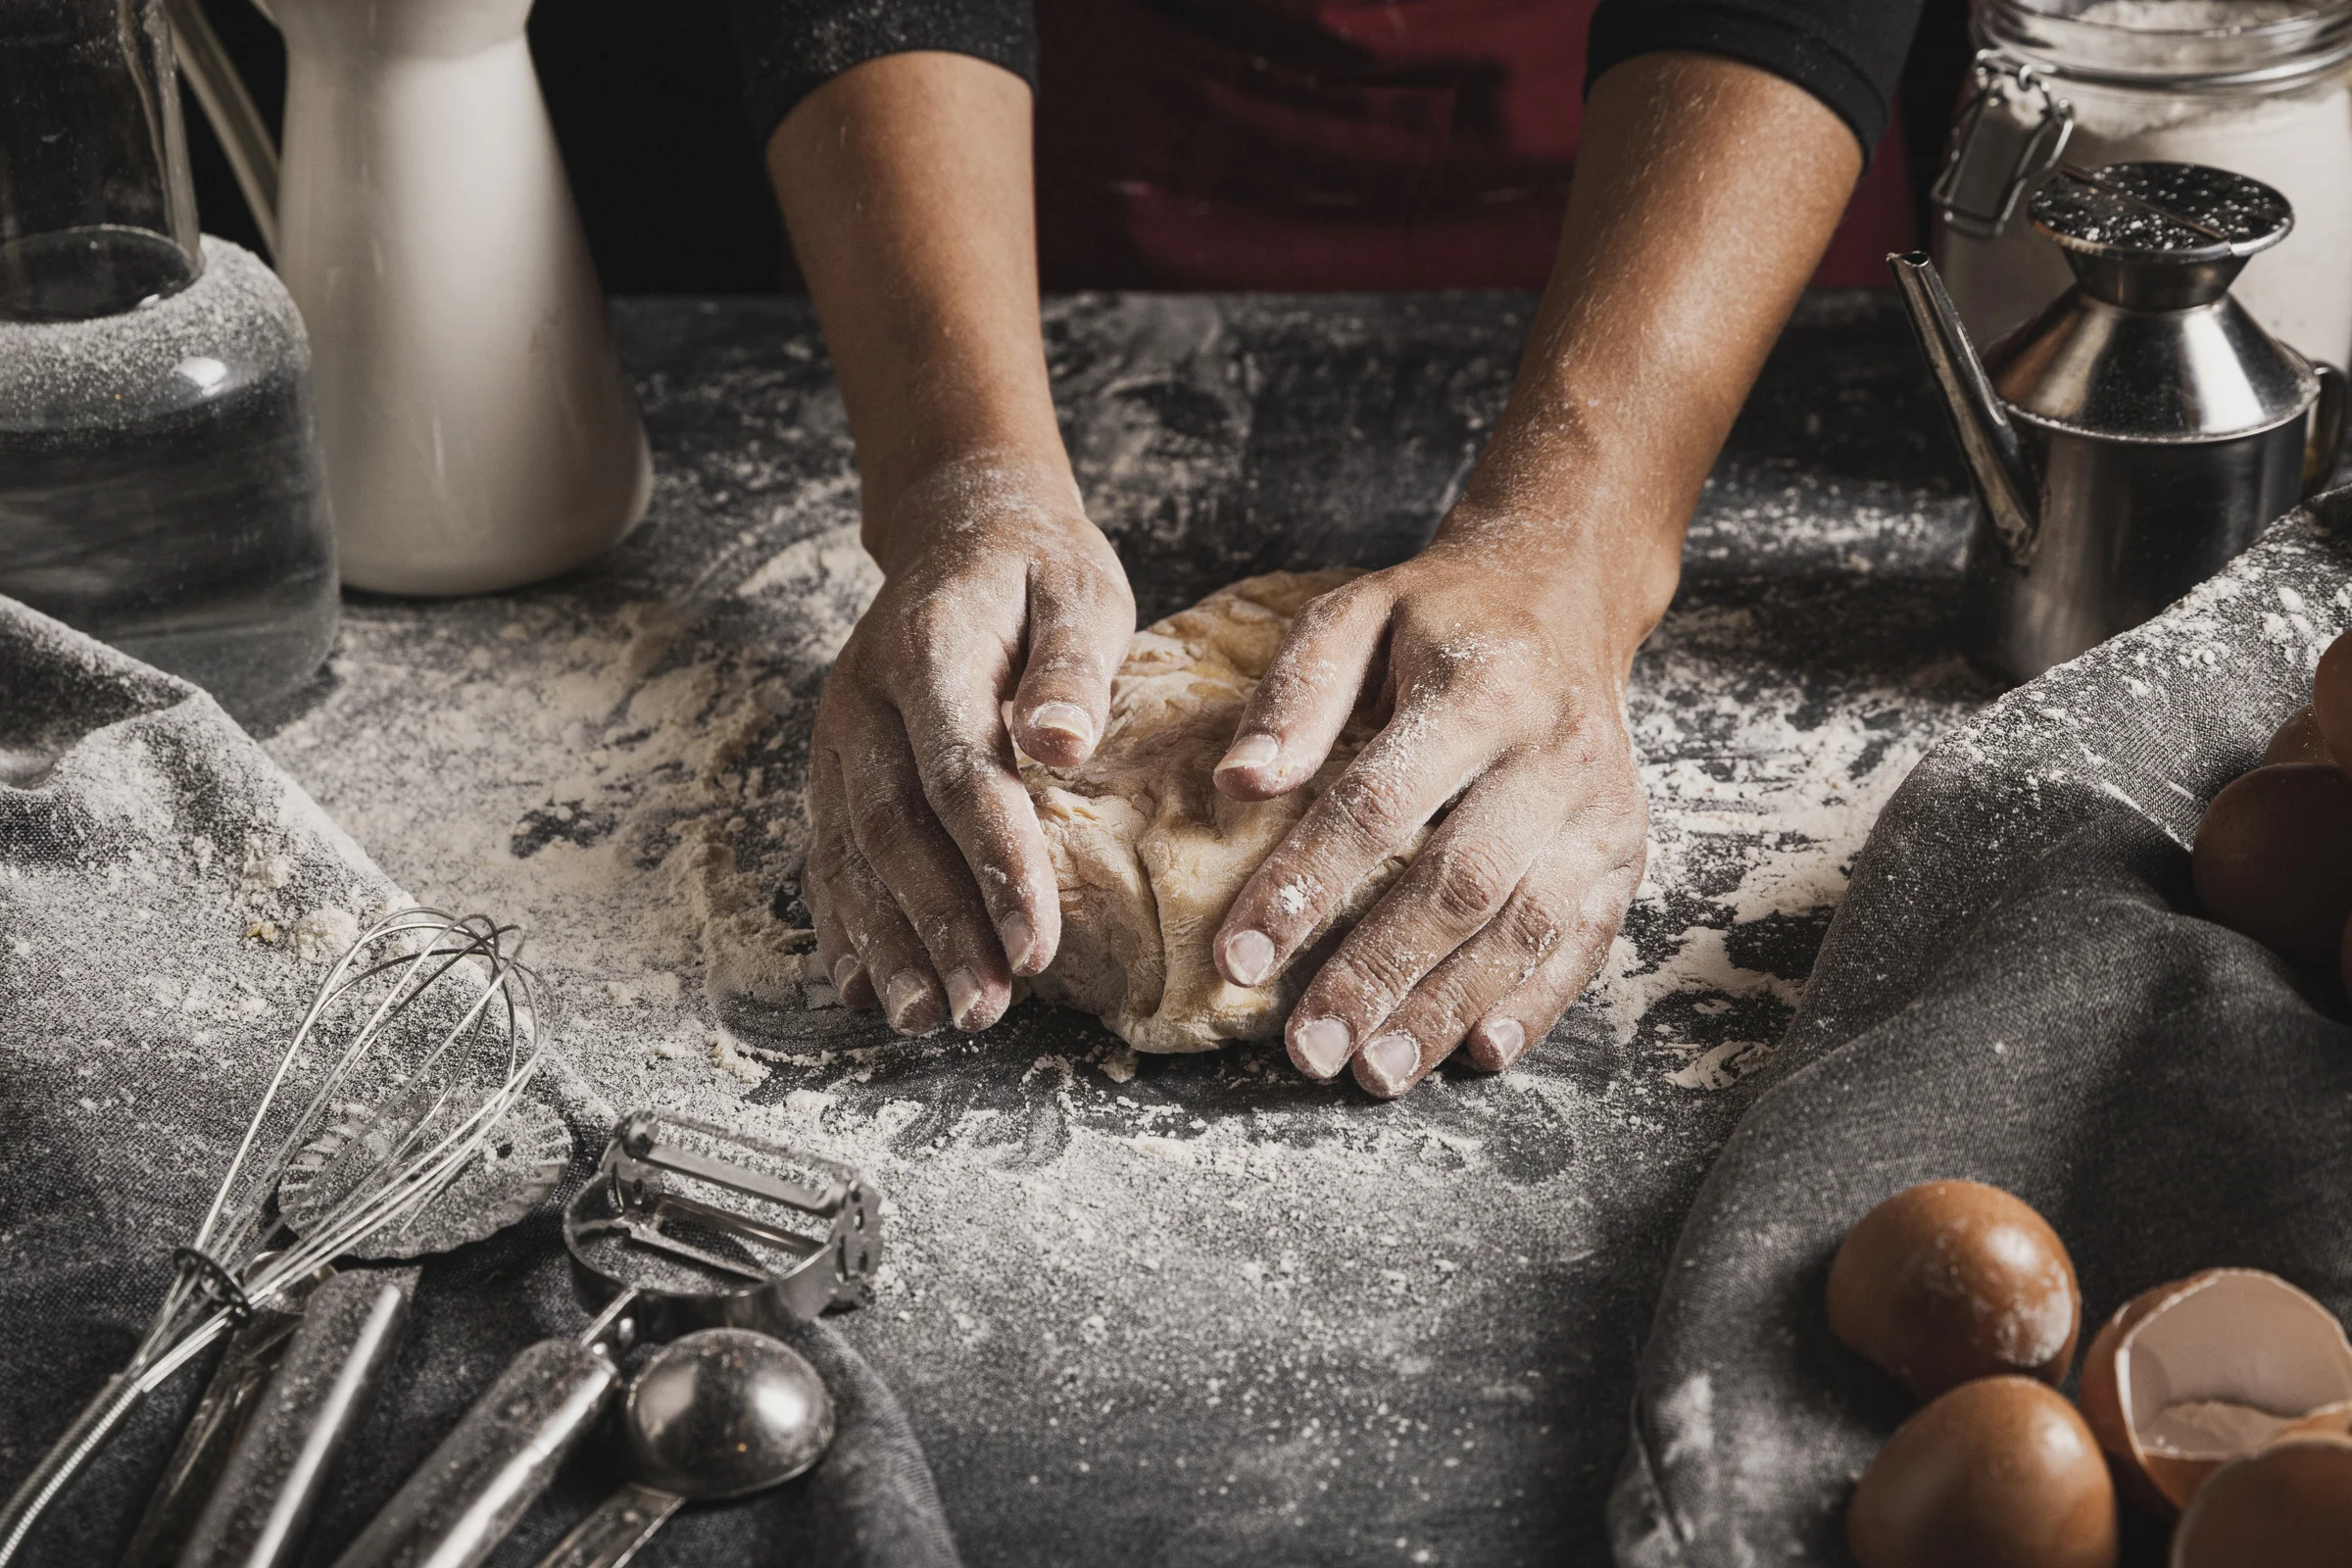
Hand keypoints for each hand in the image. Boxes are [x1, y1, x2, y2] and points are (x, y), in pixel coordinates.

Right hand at [805, 456, 1133, 1034]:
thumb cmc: (1036, 569)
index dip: (996, 865)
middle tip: (984, 1009)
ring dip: (887, 943)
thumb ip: (1072, 666)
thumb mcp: (1079, 589)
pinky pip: (829, 853)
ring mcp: (839, 738)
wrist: (957, 530)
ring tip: (927, 1018)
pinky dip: (845, 924)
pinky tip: (864, 987)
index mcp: (930, 650)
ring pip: (852, 853)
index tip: (1036, 946)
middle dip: (939, 928)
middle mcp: (866, 701)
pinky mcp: (834, 768)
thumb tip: (1063, 747)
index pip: (961, 773)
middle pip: (896, 830)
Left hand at [1209, 531, 1648, 1095]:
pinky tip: (1476, 1053)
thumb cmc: (1440, 617)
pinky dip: (1533, 1005)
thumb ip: (1297, 693)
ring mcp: (1600, 808)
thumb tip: (1239, 781)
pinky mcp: (1626, 850)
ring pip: (1523, 927)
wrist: (1566, 592)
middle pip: (1458, 883)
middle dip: (1377, 973)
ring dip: (1446, 1008)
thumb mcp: (1357, 614)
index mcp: (1479, 688)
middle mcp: (1554, 752)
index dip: (1305, 887)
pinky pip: (1585, 942)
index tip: (1239, 960)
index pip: (1378, 806)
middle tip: (1308, 1048)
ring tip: (1373, 1071)